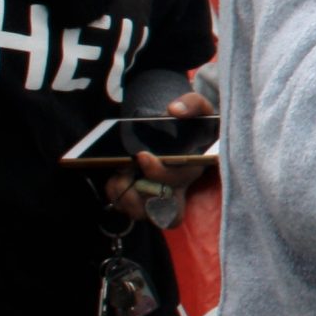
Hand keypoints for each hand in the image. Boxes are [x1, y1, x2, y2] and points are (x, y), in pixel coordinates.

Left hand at [103, 92, 214, 222]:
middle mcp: (178, 189)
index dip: (160, 173)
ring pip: (142, 211)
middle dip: (139, 192)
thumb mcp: (200, 109)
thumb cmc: (192, 125)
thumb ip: (192, 104)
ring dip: (124, 195)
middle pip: (161, 208)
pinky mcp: (142, 199)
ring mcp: (160, 197)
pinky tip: (115, 177)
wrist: (180, 133)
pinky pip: (126, 206)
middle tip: (124, 170)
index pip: (181, 181)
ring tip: (118, 175)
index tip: (142, 156)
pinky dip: (116, 194)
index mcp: (193, 168)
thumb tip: (174, 110)